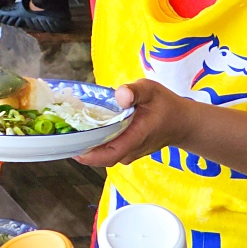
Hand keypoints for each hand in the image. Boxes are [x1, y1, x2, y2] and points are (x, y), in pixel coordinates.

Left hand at [74, 79, 197, 166]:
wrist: (182, 122)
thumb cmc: (166, 105)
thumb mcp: (152, 90)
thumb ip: (136, 91)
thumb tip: (121, 96)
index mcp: (136, 137)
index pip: (109, 154)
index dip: (88, 154)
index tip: (72, 147)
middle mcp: (130, 150)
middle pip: (101, 157)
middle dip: (82, 147)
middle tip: (65, 132)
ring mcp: (129, 153)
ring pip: (103, 154)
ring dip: (88, 145)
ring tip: (72, 130)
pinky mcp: (127, 151)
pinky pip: (108, 150)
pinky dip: (96, 143)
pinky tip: (86, 130)